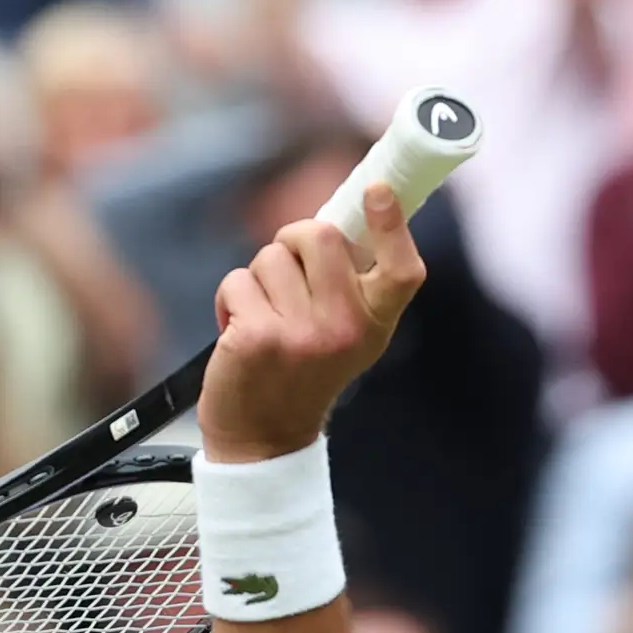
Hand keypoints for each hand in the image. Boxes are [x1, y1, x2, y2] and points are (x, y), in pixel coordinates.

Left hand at [197, 181, 425, 463]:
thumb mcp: (343, 334)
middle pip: (320, 235)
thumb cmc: (301, 372)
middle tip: (286, 273)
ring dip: (257, 279)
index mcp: (375, 325)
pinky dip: (229, 301)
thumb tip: (350, 210)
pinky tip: (238, 332)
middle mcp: (345, 329)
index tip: (377, 192)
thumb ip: (351, 284)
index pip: (403, 271)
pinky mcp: (258, 337)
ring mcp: (302, 334)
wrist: (264, 439)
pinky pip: (236, 282)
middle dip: (293, 241)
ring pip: (270, 257)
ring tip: (264, 318)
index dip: (393, 226)